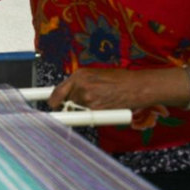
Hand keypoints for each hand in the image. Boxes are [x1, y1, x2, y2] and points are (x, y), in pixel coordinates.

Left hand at [47, 67, 161, 110]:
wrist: (137, 87)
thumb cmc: (120, 79)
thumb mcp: (96, 74)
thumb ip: (81, 82)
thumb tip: (70, 91)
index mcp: (79, 75)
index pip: (57, 91)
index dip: (53, 100)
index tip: (52, 105)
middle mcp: (80, 86)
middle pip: (67, 101)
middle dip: (73, 102)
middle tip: (87, 99)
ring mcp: (87, 100)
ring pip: (77, 109)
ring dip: (84, 108)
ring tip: (100, 100)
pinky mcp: (95, 110)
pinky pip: (87, 116)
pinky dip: (93, 113)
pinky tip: (104, 105)